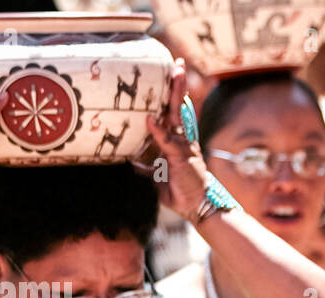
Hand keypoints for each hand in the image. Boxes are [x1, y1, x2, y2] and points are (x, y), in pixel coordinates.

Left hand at [145, 60, 214, 222]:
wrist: (194, 207)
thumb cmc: (178, 190)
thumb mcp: (156, 176)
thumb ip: (145, 166)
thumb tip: (130, 162)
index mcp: (175, 141)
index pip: (171, 113)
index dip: (170, 94)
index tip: (170, 73)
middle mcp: (181, 140)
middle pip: (177, 107)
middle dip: (177, 85)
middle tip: (177, 64)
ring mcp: (183, 147)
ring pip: (177, 116)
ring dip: (176, 95)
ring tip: (176, 74)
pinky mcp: (181, 158)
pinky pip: (168, 142)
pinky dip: (158, 132)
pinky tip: (150, 120)